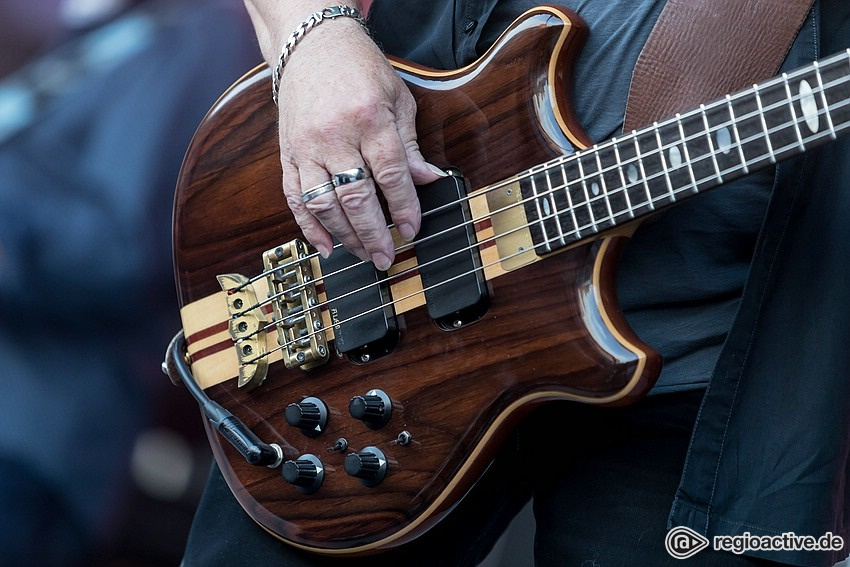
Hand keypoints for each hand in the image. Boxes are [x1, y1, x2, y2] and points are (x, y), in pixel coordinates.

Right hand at [275, 19, 439, 269]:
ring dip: (345, 235)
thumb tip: (428, 180)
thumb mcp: (397, 98)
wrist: (312, 44)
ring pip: (324, 203)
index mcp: (369, 119)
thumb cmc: (359, 69)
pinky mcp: (288, 154)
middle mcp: (335, 136)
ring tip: (363, 254)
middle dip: (373, 233)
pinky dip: (309, 227)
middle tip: (386, 256)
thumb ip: (409, 145)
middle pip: (355, 196)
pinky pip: (295, 198)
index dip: (404, 207)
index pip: (390, 174)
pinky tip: (326, 246)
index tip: (412, 229)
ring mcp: (307, 147)